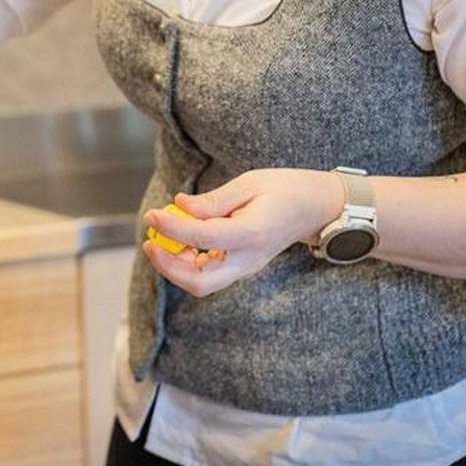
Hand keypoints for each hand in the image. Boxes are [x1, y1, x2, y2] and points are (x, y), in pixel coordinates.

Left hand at [142, 168, 345, 297]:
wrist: (315, 207)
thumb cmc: (285, 189)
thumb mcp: (249, 182)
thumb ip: (213, 200)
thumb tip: (178, 206)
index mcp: (252, 233)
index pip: (203, 238)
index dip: (172, 228)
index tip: (151, 215)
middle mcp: (249, 259)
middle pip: (201, 282)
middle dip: (168, 266)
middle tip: (150, 241)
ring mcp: (246, 267)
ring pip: (203, 283)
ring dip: (175, 265)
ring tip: (161, 237)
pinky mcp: (242, 267)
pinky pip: (210, 274)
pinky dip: (188, 262)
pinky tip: (179, 241)